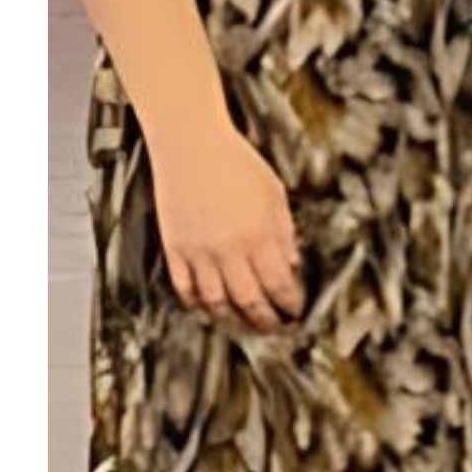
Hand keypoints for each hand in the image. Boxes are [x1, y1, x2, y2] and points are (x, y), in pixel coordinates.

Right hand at [149, 118, 303, 331]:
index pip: (280, 285)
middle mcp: (229, 249)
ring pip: (217, 303)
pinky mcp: (175, 249)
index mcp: (259, 234)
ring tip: (244, 326)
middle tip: (275, 328)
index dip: (291, 304)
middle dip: (266, 321)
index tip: (296, 310)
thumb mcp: (274, 194)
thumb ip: (284, 234)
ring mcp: (199, 252)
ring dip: (233, 321)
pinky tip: (208, 308)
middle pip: (251, 301)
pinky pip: (185, 289)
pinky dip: (197, 304)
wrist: (191, 144)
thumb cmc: (234, 162)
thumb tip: (292, 266)